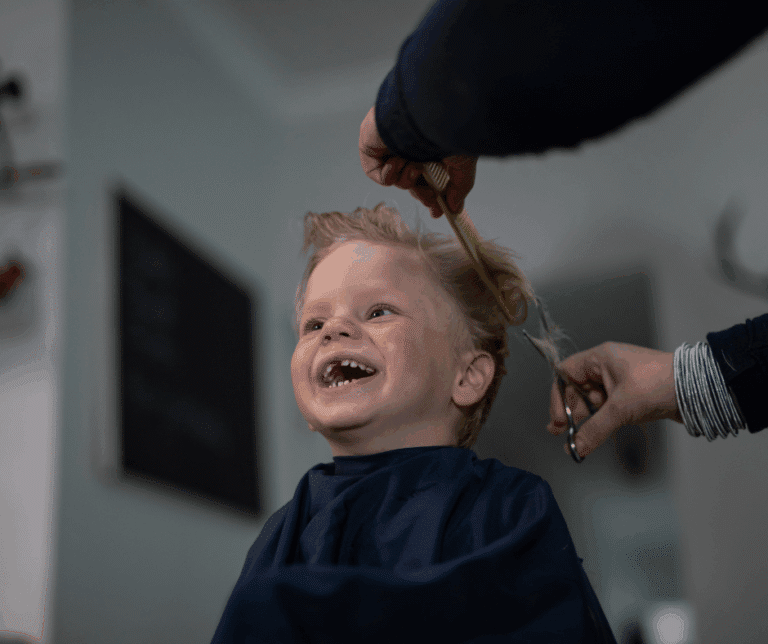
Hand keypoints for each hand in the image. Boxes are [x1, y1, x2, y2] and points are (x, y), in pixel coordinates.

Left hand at [359, 106, 477, 218]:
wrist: (425, 113)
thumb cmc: (446, 128)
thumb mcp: (461, 163)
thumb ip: (459, 187)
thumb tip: (455, 208)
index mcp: (429, 145)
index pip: (428, 176)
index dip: (432, 195)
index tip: (438, 210)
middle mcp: (409, 145)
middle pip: (412, 182)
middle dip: (422, 194)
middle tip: (431, 201)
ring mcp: (390, 147)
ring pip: (398, 180)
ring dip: (408, 178)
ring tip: (414, 164)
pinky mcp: (372, 148)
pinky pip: (379, 175)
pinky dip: (389, 174)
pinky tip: (397, 160)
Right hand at [547, 342, 682, 458]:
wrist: (698, 389)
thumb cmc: (656, 384)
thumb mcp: (621, 408)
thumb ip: (595, 429)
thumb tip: (575, 449)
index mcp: (599, 358)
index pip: (565, 373)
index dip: (558, 395)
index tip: (558, 418)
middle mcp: (605, 367)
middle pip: (576, 389)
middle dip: (569, 411)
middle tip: (560, 433)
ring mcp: (618, 381)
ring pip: (592, 401)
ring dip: (584, 419)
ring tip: (575, 440)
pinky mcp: (630, 395)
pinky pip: (607, 408)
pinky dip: (599, 421)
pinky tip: (593, 436)